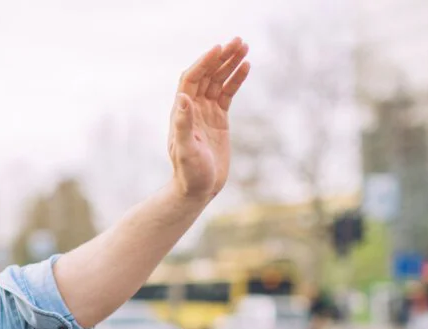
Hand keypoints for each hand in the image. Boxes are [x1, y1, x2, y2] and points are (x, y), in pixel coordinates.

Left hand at [167, 37, 249, 201]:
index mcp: (181, 112)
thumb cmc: (189, 173)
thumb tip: (182, 98)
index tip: (219, 48)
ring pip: (217, 81)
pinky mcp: (218, 119)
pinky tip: (246, 67)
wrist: (198, 189)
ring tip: (245, 47)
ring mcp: (205, 112)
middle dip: (220, 57)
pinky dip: (235, 80)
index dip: (204, 62)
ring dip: (229, 64)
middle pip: (206, 75)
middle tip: (238, 41)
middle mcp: (192, 108)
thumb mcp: (185, 150)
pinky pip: (227, 94)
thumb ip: (182, 124)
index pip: (191, 79)